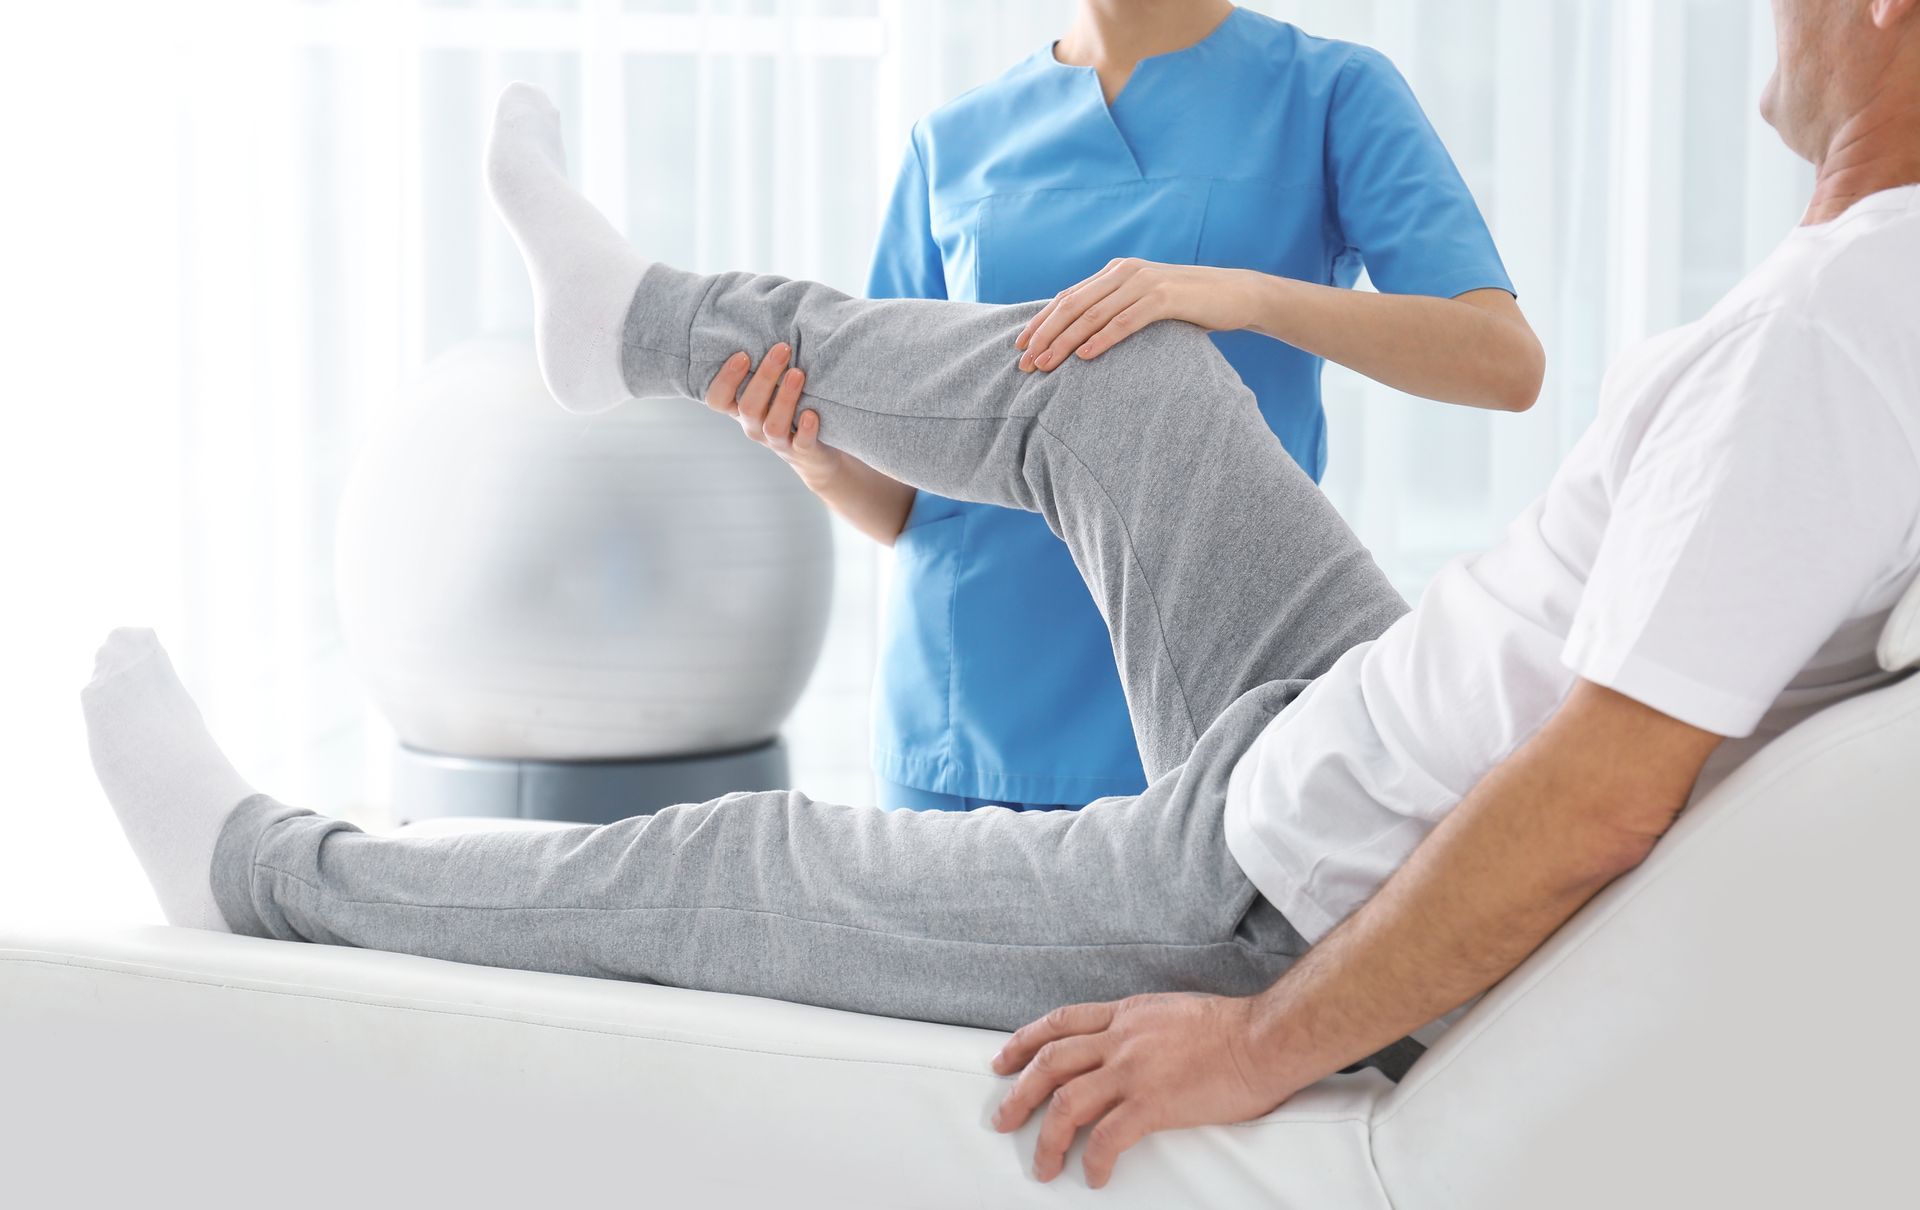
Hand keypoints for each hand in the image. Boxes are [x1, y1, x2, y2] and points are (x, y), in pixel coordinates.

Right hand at [704, 343, 848, 492]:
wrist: (816, 455)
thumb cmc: (790, 410)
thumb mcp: (771, 391)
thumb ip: (765, 367)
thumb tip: (770, 317)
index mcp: (741, 410)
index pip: (717, 399)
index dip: (726, 379)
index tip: (744, 355)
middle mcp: (754, 427)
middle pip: (748, 407)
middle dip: (765, 376)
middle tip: (783, 349)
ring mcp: (778, 442)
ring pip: (772, 425)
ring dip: (785, 398)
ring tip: (798, 373)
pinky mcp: (803, 452)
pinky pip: (802, 444)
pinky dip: (806, 429)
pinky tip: (811, 413)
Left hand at [989, 993, 1296, 1188]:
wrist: (1264, 1037)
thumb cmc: (1230, 1029)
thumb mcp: (1170, 1012)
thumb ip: (1140, 1028)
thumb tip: (1123, 1047)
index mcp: (1125, 1015)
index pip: (1060, 1023)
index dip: (1024, 1041)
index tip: (1003, 1059)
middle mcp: (1120, 1039)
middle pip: (1049, 1062)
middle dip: (1018, 1092)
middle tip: (1002, 1117)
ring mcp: (1133, 1070)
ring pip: (1066, 1102)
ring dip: (1046, 1137)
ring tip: (1042, 1165)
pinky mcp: (1152, 1103)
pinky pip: (1106, 1137)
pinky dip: (1092, 1160)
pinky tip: (1093, 1175)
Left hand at [1015, 260, 1251, 371]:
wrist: (1236, 294)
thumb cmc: (1188, 306)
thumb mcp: (1145, 303)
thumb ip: (1116, 310)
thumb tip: (1081, 338)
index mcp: (1115, 272)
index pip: (1067, 298)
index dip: (1040, 322)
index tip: (1019, 347)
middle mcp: (1124, 272)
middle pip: (1072, 305)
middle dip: (1044, 335)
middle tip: (1024, 363)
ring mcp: (1144, 282)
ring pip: (1093, 314)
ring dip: (1065, 342)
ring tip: (1045, 365)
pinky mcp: (1164, 298)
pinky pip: (1125, 321)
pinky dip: (1102, 339)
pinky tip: (1084, 357)